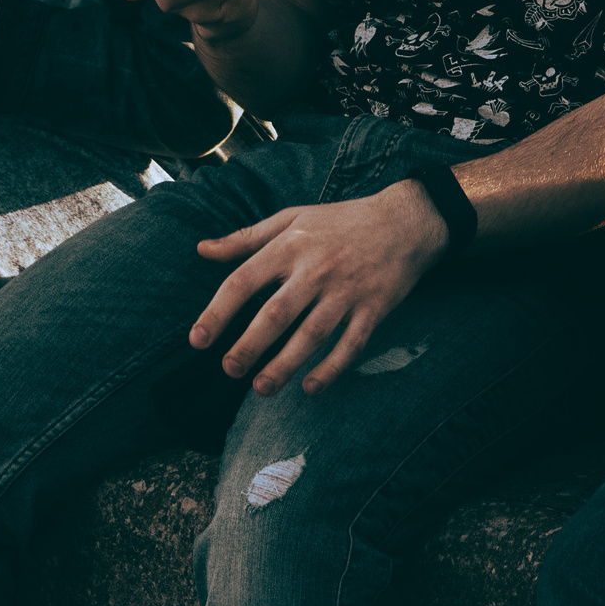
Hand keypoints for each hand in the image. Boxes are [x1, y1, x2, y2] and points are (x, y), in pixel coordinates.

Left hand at [188, 181, 450, 396]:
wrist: (407, 220)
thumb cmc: (342, 220)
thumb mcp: (293, 217)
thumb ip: (246, 237)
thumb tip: (202, 250)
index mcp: (291, 246)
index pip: (245, 280)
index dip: (218, 312)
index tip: (197, 341)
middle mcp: (317, 270)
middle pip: (276, 313)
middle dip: (250, 345)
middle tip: (230, 370)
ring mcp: (347, 291)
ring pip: (312, 334)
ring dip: (285, 364)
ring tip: (261, 388)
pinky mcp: (374, 308)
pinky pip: (351, 344)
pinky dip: (332, 368)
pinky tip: (311, 388)